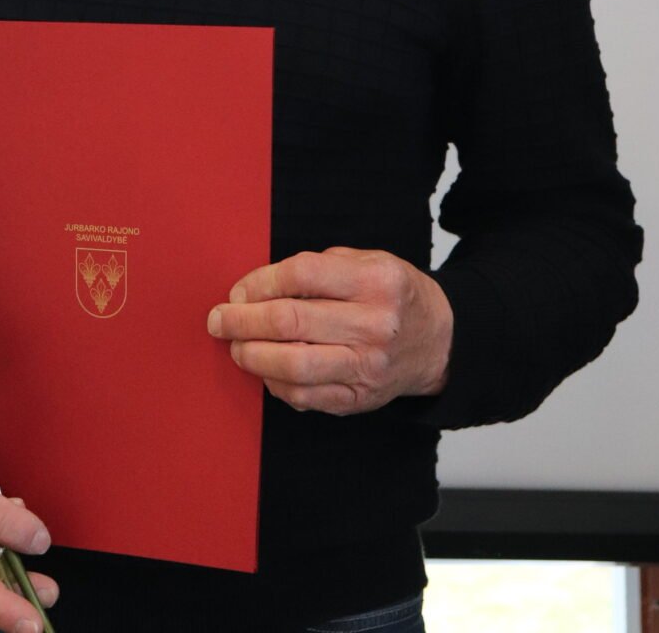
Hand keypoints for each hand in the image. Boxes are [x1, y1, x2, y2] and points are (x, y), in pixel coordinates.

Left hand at [206, 246, 452, 414]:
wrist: (439, 341)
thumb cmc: (391, 294)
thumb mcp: (366, 261)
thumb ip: (317, 269)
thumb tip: (255, 289)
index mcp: (375, 281)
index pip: (301, 276)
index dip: (259, 283)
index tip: (237, 290)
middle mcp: (374, 325)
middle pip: (290, 322)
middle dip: (243, 321)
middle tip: (219, 320)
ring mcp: (368, 367)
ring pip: (293, 365)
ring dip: (252, 356)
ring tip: (236, 347)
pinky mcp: (360, 398)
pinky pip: (305, 396)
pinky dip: (275, 384)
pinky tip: (264, 370)